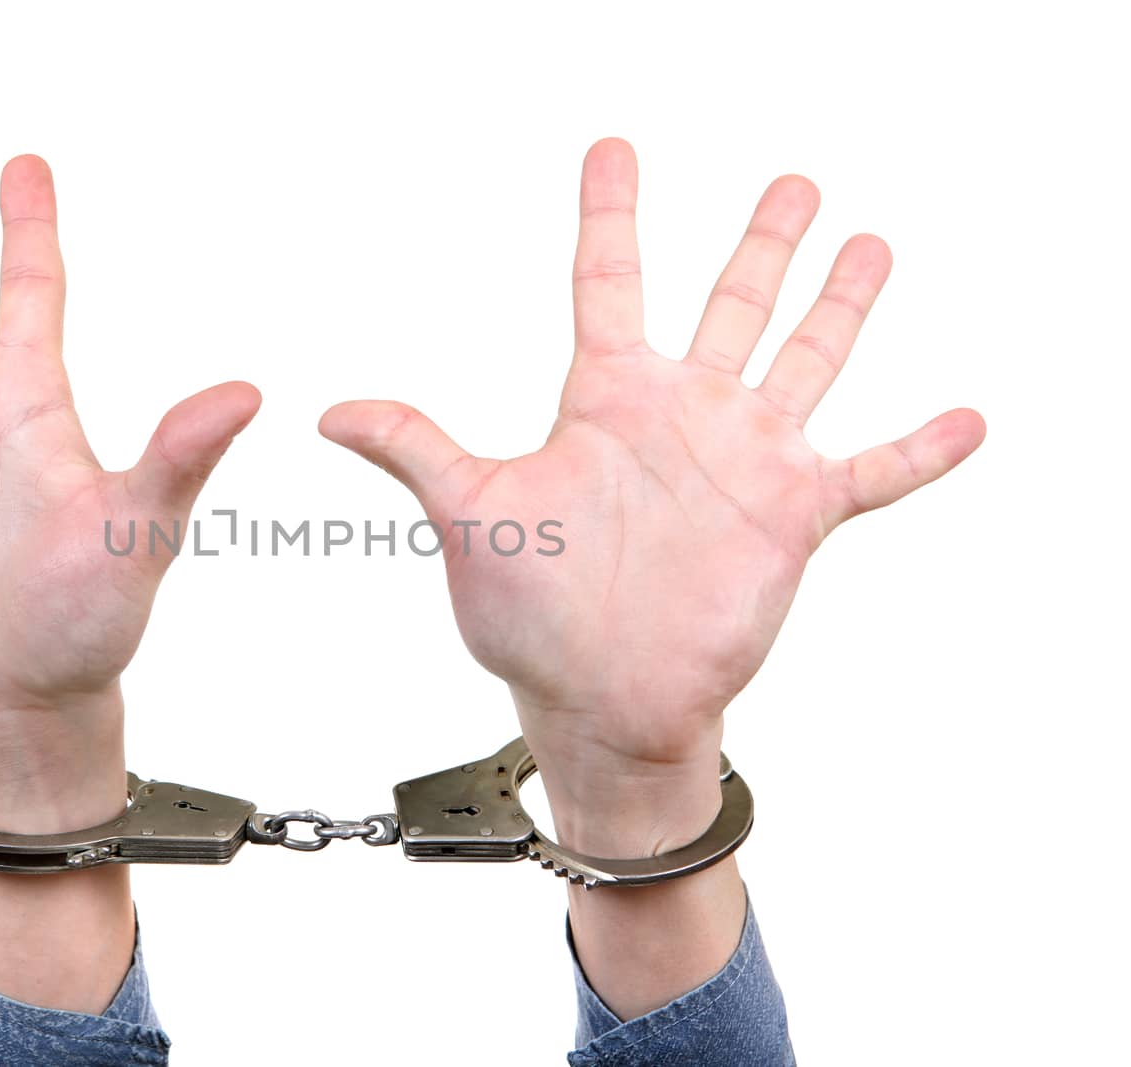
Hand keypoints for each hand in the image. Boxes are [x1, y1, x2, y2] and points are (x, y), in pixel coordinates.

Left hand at [321, 139, 984, 852]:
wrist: (599, 704)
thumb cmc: (530, 619)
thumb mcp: (471, 514)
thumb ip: (416, 449)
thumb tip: (329, 412)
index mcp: (604, 400)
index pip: (607, 282)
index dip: (610, 215)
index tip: (613, 149)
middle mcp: (680, 416)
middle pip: (731, 304)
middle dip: (760, 243)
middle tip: (792, 182)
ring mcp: (742, 462)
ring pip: (804, 360)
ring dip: (838, 307)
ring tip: (868, 245)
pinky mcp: (792, 518)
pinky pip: (872, 472)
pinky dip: (918, 448)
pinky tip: (966, 416)